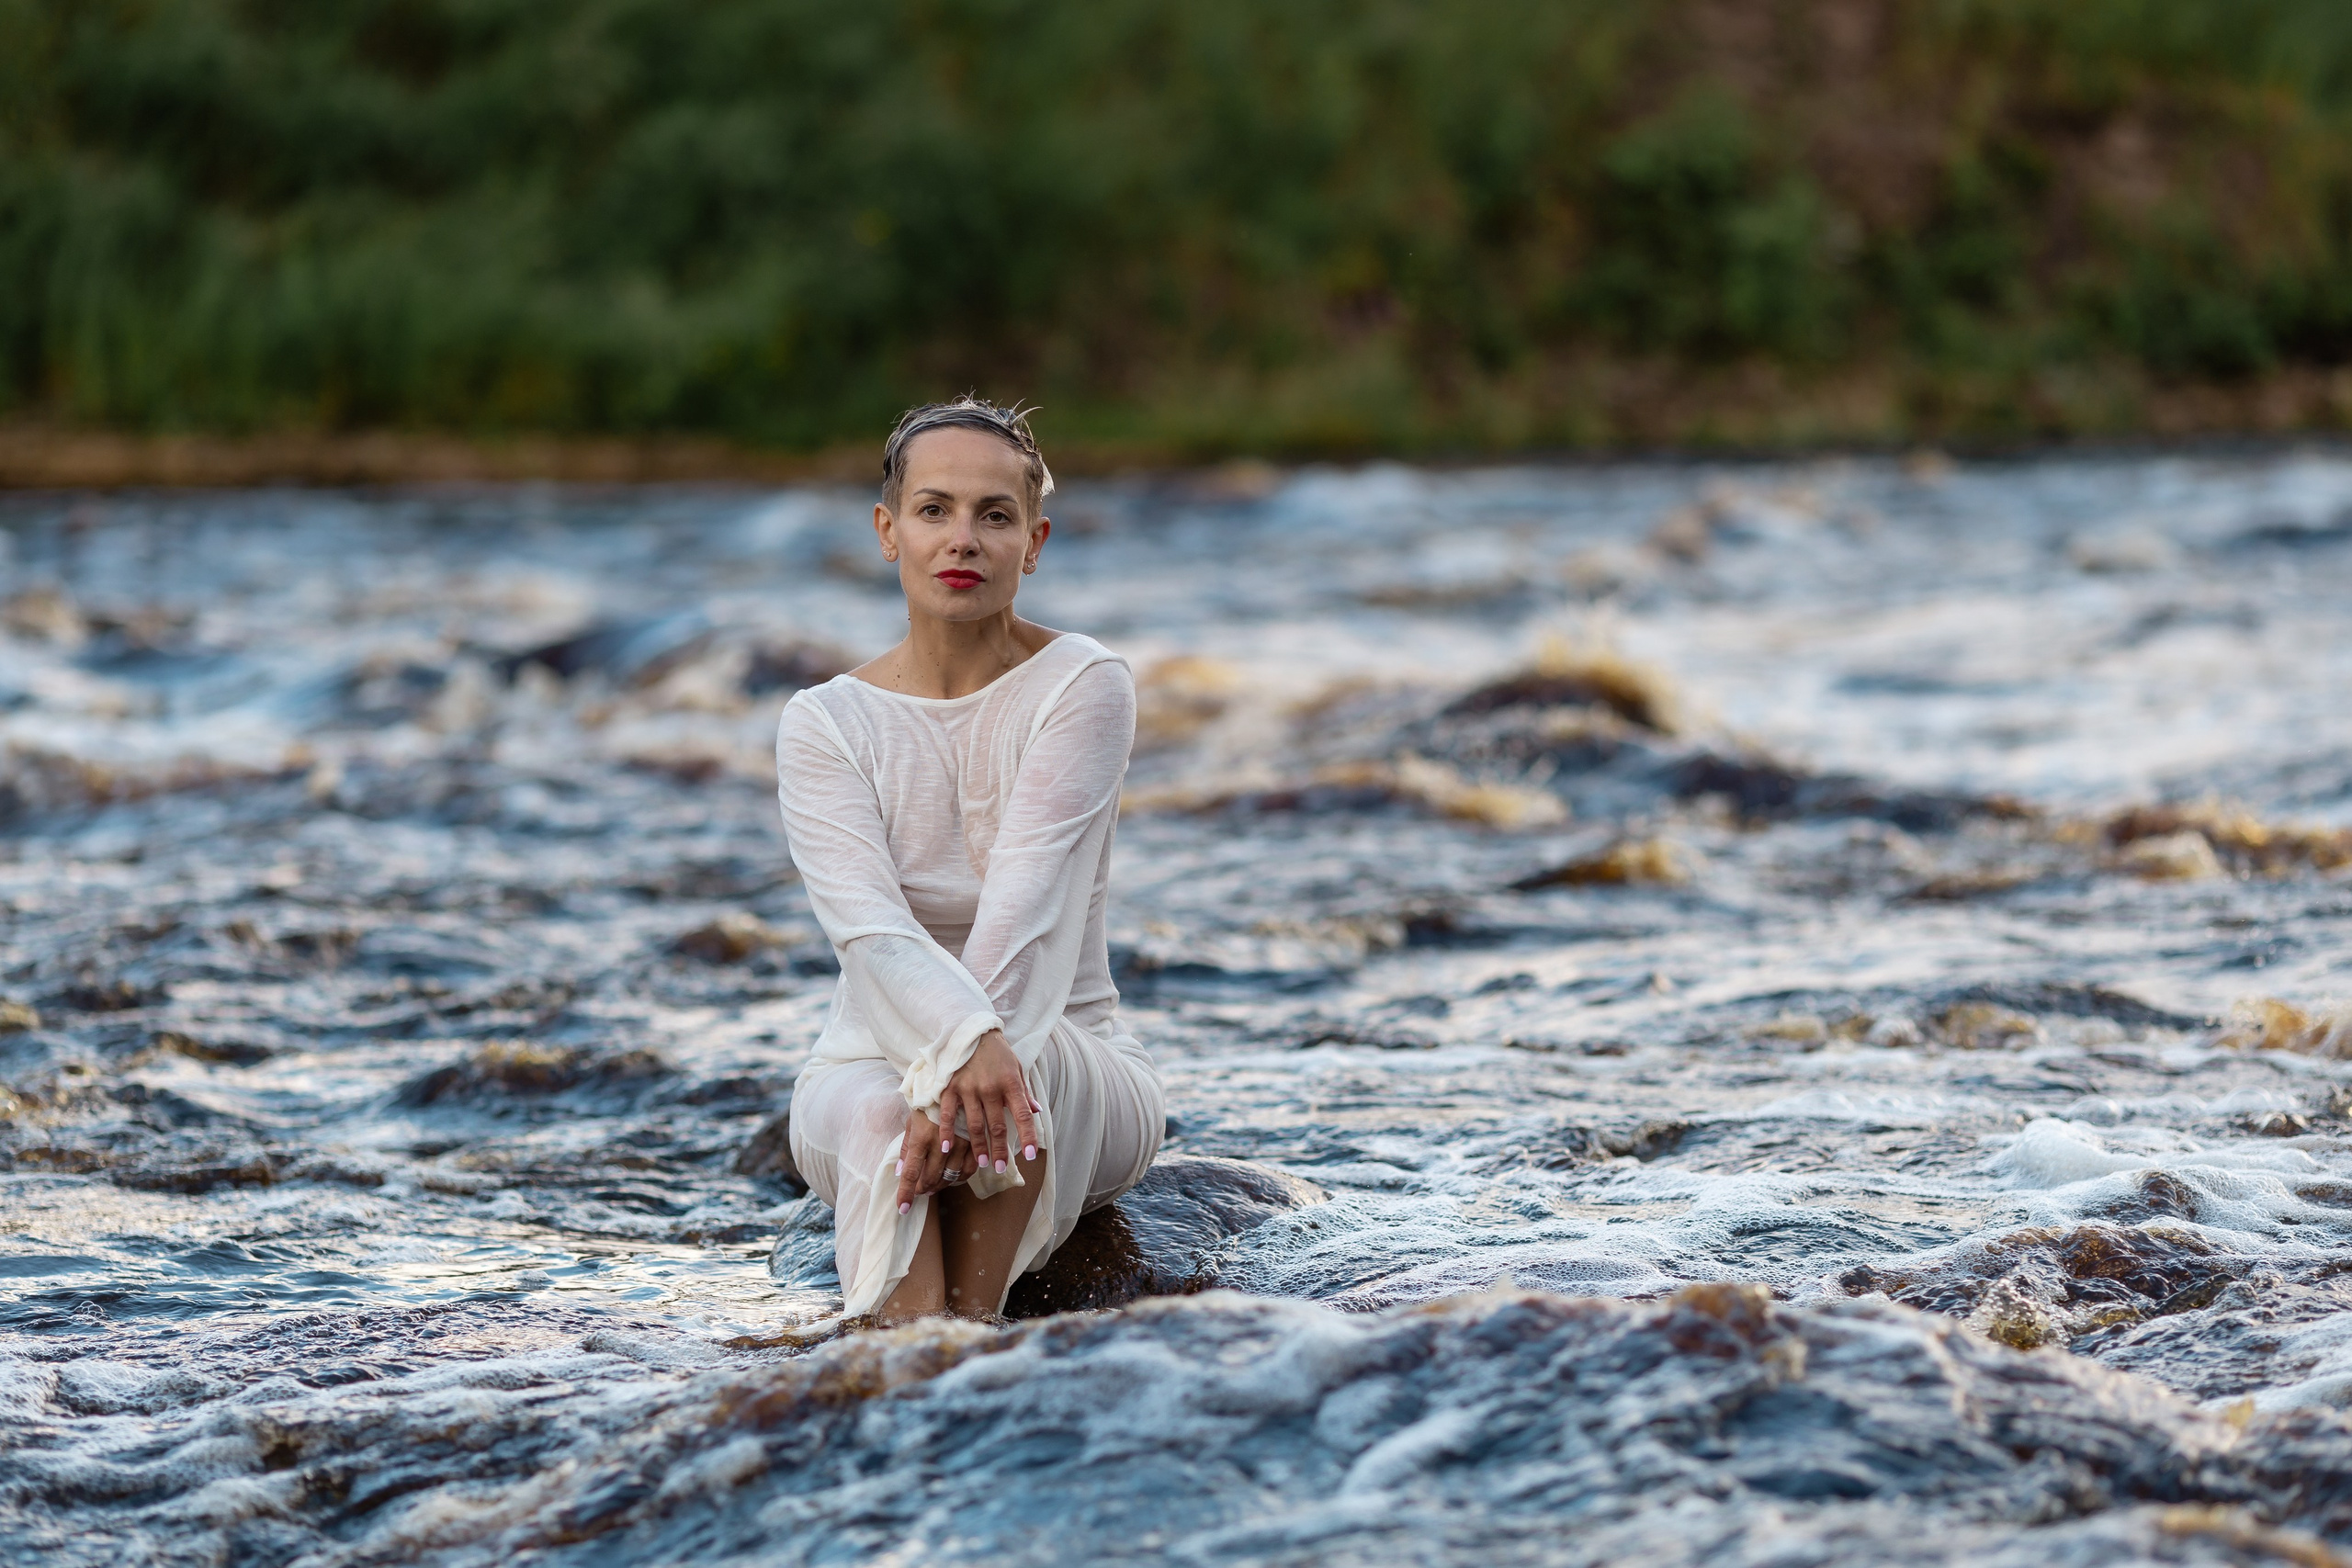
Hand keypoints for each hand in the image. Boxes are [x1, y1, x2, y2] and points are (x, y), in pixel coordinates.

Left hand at [893, 1106, 977, 1214]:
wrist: (955, 1082)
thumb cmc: (929, 1103)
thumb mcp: (912, 1120)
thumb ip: (906, 1146)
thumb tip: (899, 1171)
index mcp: (921, 1136)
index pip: (910, 1172)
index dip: (905, 1193)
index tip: (903, 1209)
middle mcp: (940, 1143)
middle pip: (930, 1178)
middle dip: (922, 1189)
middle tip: (919, 1191)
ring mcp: (960, 1144)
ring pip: (949, 1177)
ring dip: (939, 1186)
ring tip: (933, 1186)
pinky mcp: (975, 1142)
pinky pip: (969, 1170)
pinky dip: (959, 1179)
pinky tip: (952, 1177)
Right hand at [937, 1030, 1041, 1177]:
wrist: (971, 1031)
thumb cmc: (997, 1052)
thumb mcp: (1016, 1068)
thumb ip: (1024, 1092)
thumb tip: (1036, 1111)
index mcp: (1010, 1083)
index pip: (1022, 1115)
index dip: (1027, 1136)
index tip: (1030, 1155)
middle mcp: (990, 1087)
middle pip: (997, 1125)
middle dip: (999, 1150)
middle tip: (999, 1168)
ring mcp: (968, 1088)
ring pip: (974, 1124)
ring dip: (978, 1146)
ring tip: (982, 1164)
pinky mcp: (950, 1087)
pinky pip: (948, 1114)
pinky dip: (947, 1132)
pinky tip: (946, 1148)